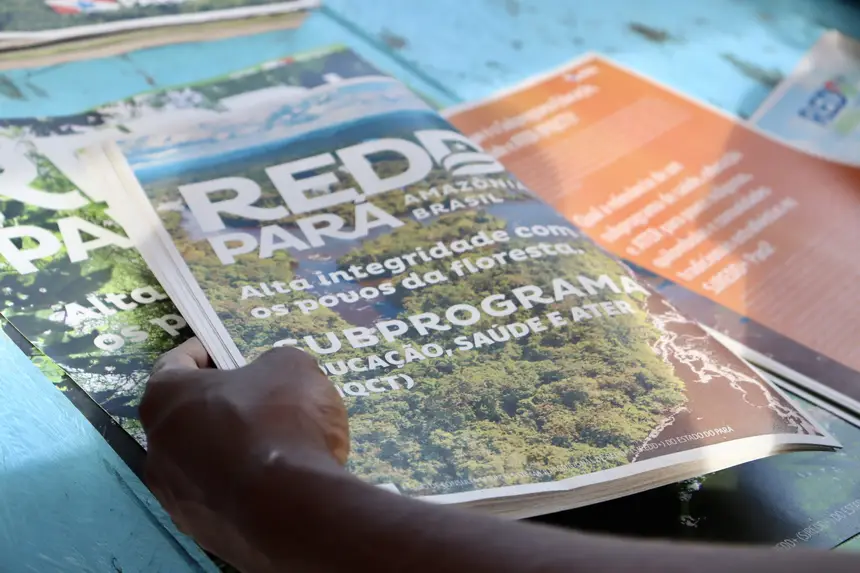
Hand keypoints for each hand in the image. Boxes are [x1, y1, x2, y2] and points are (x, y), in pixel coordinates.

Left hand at [140, 338, 348, 571]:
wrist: (292, 508)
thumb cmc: (280, 421)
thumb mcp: (291, 366)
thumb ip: (273, 365)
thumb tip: (273, 378)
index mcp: (165, 398)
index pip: (174, 363)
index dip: (201, 351)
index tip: (221, 349)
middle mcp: (157, 448)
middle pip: (186, 415)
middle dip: (218, 404)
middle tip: (257, 397)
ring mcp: (174, 496)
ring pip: (201, 461)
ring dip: (229, 448)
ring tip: (274, 444)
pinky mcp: (200, 531)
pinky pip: (221, 497)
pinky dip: (243, 485)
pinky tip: (277, 481)